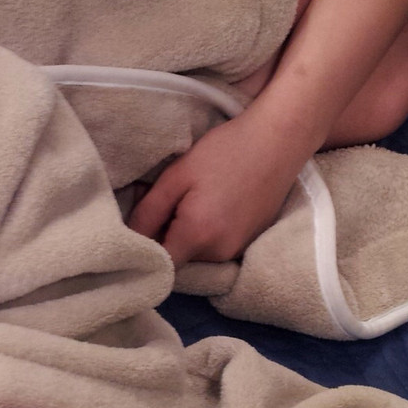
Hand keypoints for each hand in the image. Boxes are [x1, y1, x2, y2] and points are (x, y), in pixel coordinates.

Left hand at [128, 110, 300, 264]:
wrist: (278, 141)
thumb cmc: (225, 152)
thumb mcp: (177, 176)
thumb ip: (149, 212)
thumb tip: (128, 237)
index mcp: (197, 237)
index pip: (159, 266)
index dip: (143, 252)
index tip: (137, 228)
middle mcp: (218, 253)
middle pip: (177, 259)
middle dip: (163, 235)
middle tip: (161, 199)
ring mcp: (237, 250)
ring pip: (195, 252)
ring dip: (184, 232)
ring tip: (189, 196)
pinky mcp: (248, 242)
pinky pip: (214, 246)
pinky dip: (205, 231)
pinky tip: (211, 201)